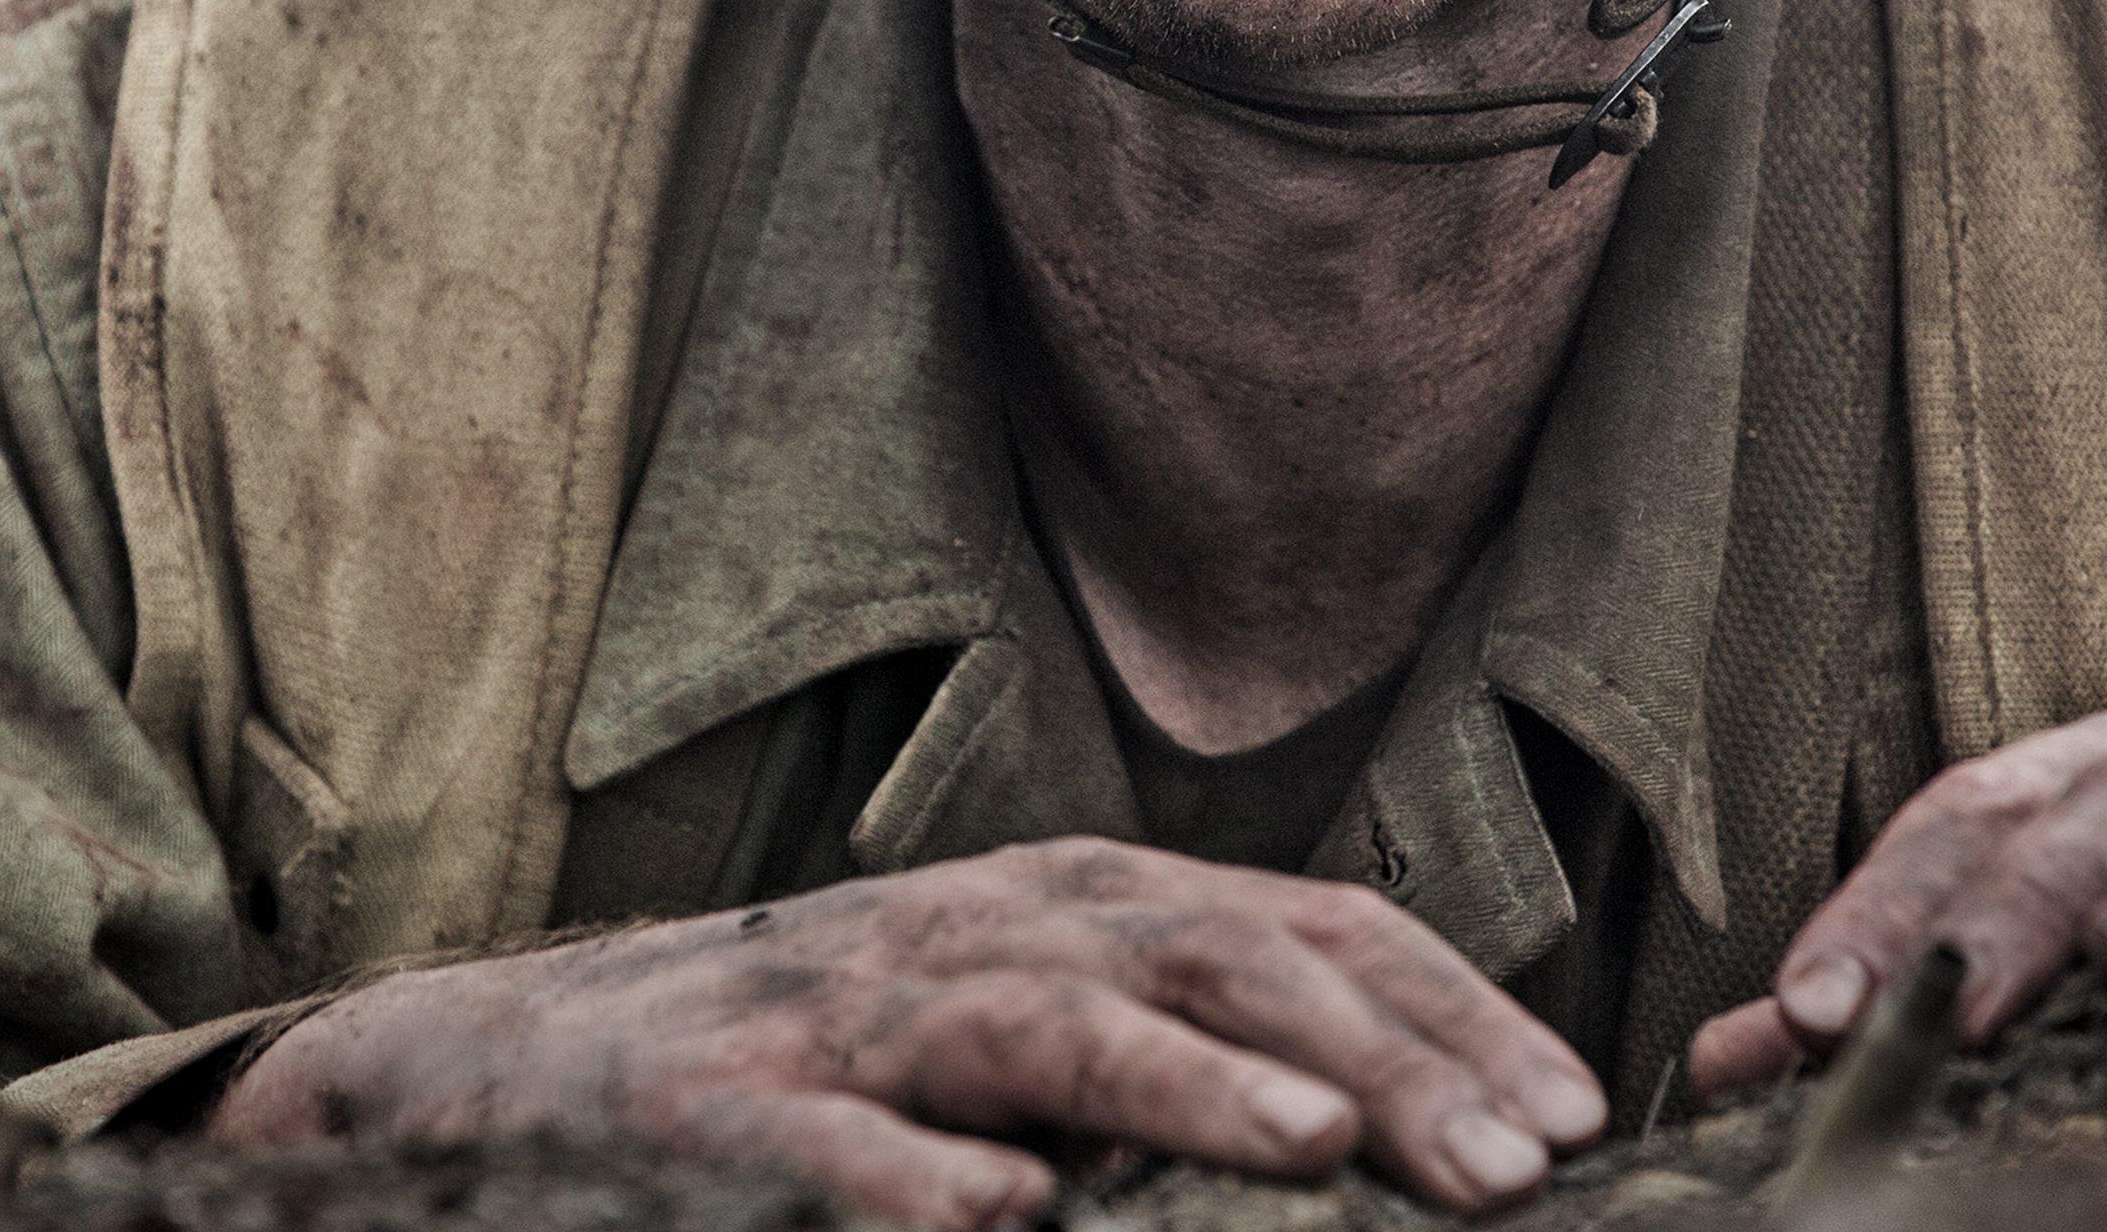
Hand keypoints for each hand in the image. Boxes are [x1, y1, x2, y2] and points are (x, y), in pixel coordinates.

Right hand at [210, 836, 1607, 1228]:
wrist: (533, 1068)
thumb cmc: (831, 1057)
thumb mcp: (1025, 1019)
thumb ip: (1187, 1046)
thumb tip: (1405, 1119)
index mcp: (1075, 907)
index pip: (1297, 933)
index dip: (1442, 1013)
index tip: (1573, 1120)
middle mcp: (985, 928)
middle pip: (1208, 962)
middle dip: (1374, 1060)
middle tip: (1514, 1164)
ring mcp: (854, 1013)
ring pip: (1043, 1025)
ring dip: (1187, 1091)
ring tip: (1319, 1156)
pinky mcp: (728, 1111)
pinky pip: (832, 1146)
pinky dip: (918, 1185)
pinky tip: (1000, 1228)